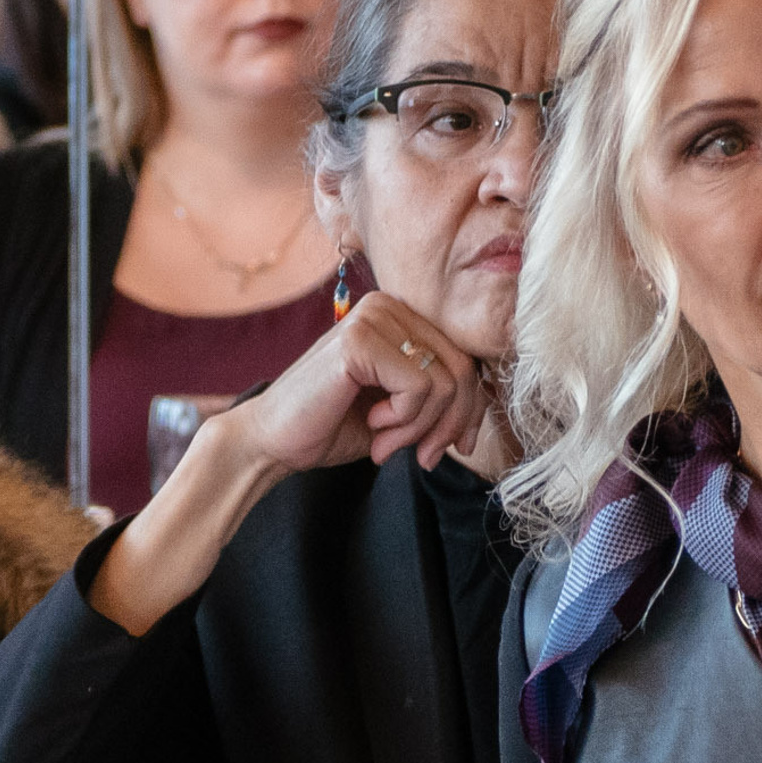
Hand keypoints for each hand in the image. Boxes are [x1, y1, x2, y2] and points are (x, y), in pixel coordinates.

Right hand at [232, 290, 488, 478]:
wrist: (273, 440)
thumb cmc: (333, 425)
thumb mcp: (401, 411)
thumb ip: (440, 398)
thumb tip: (487, 404)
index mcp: (400, 316)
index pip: (465, 358)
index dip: (470, 410)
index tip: (453, 447)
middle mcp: (389, 306)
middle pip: (463, 369)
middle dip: (450, 424)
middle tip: (424, 456)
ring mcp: (373, 317)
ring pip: (446, 382)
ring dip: (421, 428)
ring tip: (387, 442)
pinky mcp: (360, 339)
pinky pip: (420, 388)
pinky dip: (403, 421)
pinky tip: (373, 424)